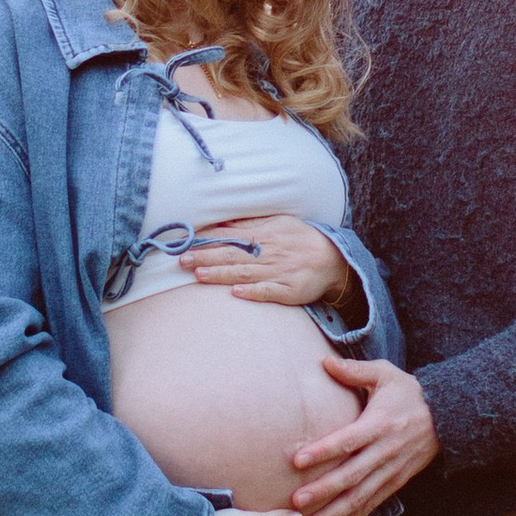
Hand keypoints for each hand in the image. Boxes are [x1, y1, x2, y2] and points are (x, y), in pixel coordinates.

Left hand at [178, 213, 350, 306]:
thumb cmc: (300, 239)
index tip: (184, 243)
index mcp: (263, 236)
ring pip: (245, 273)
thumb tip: (221, 223)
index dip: (205, 241)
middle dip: (206, 257)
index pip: (229, 237)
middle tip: (182, 261)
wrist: (333, 259)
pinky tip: (236, 293)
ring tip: (200, 275)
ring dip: (222, 274)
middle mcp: (268, 253)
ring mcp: (278, 272)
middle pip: (233, 255)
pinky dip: (253, 292)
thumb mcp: (277, 223)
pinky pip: (269, 292)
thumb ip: (249, 224)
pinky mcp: (289, 290)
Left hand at [285, 356, 436, 515]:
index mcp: (380, 424)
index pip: (348, 440)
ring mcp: (391, 472)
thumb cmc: (410, 393)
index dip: (324, 450)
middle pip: (352, 476)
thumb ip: (355, 370)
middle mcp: (385, 452)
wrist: (449, 416)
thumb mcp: (386, 374)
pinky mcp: (395, 485)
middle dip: (324, 492)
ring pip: (360, 499)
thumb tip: (324, 361)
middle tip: (296, 503)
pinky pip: (370, 507)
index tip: (298, 460)